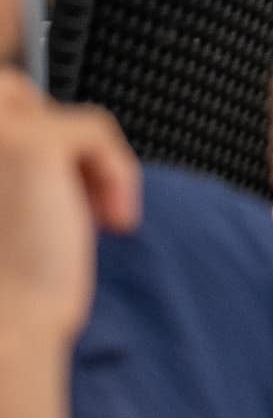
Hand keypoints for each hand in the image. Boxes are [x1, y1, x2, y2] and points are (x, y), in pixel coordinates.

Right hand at [0, 70, 141, 362]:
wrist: (6, 328)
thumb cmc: (4, 281)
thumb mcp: (5, 199)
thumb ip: (12, 162)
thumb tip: (53, 141)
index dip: (25, 134)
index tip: (54, 190)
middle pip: (12, 89)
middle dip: (53, 138)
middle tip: (70, 198)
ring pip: (59, 114)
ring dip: (87, 162)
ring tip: (89, 217)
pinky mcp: (30, 143)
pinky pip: (96, 128)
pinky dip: (117, 173)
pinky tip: (111, 220)